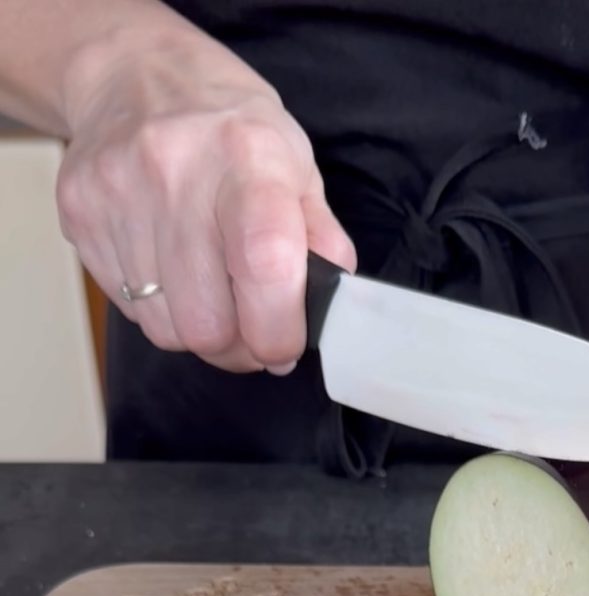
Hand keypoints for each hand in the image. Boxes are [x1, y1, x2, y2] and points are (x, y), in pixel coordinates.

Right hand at [56, 37, 354, 372]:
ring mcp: (118, 193)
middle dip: (238, 348)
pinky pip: (131, 308)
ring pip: (166, 328)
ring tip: (218, 302)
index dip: (278, 331)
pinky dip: (162, 310)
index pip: (264, 267)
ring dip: (200, 334)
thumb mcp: (299, 170)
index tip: (286, 347)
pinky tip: (177, 276)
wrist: (138, 77)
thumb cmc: (234, 134)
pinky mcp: (79, 214)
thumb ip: (323, 241)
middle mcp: (175, 171)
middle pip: (206, 322)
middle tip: (254, 332)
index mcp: (248, 158)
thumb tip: (333, 309)